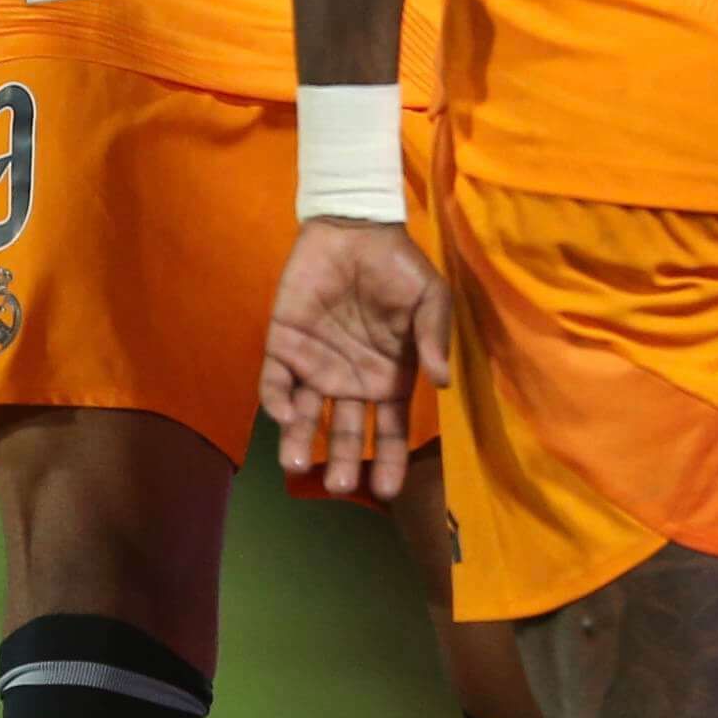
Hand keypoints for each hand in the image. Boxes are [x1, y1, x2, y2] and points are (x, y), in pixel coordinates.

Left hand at [260, 219, 451, 501]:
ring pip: (304, 416)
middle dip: (342, 462)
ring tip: (296, 465)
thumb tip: (443, 382)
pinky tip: (282, 411)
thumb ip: (433, 338)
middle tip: (340, 484)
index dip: (389, 461)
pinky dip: (275, 399)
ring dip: (299, 441)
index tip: (387, 490)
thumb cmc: (397, 266)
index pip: (390, 432)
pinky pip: (275, 381)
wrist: (354, 227)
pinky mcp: (283, 345)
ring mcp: (315, 366)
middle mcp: (351, 382)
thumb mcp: (429, 298)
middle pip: (345, 433)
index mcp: (389, 378)